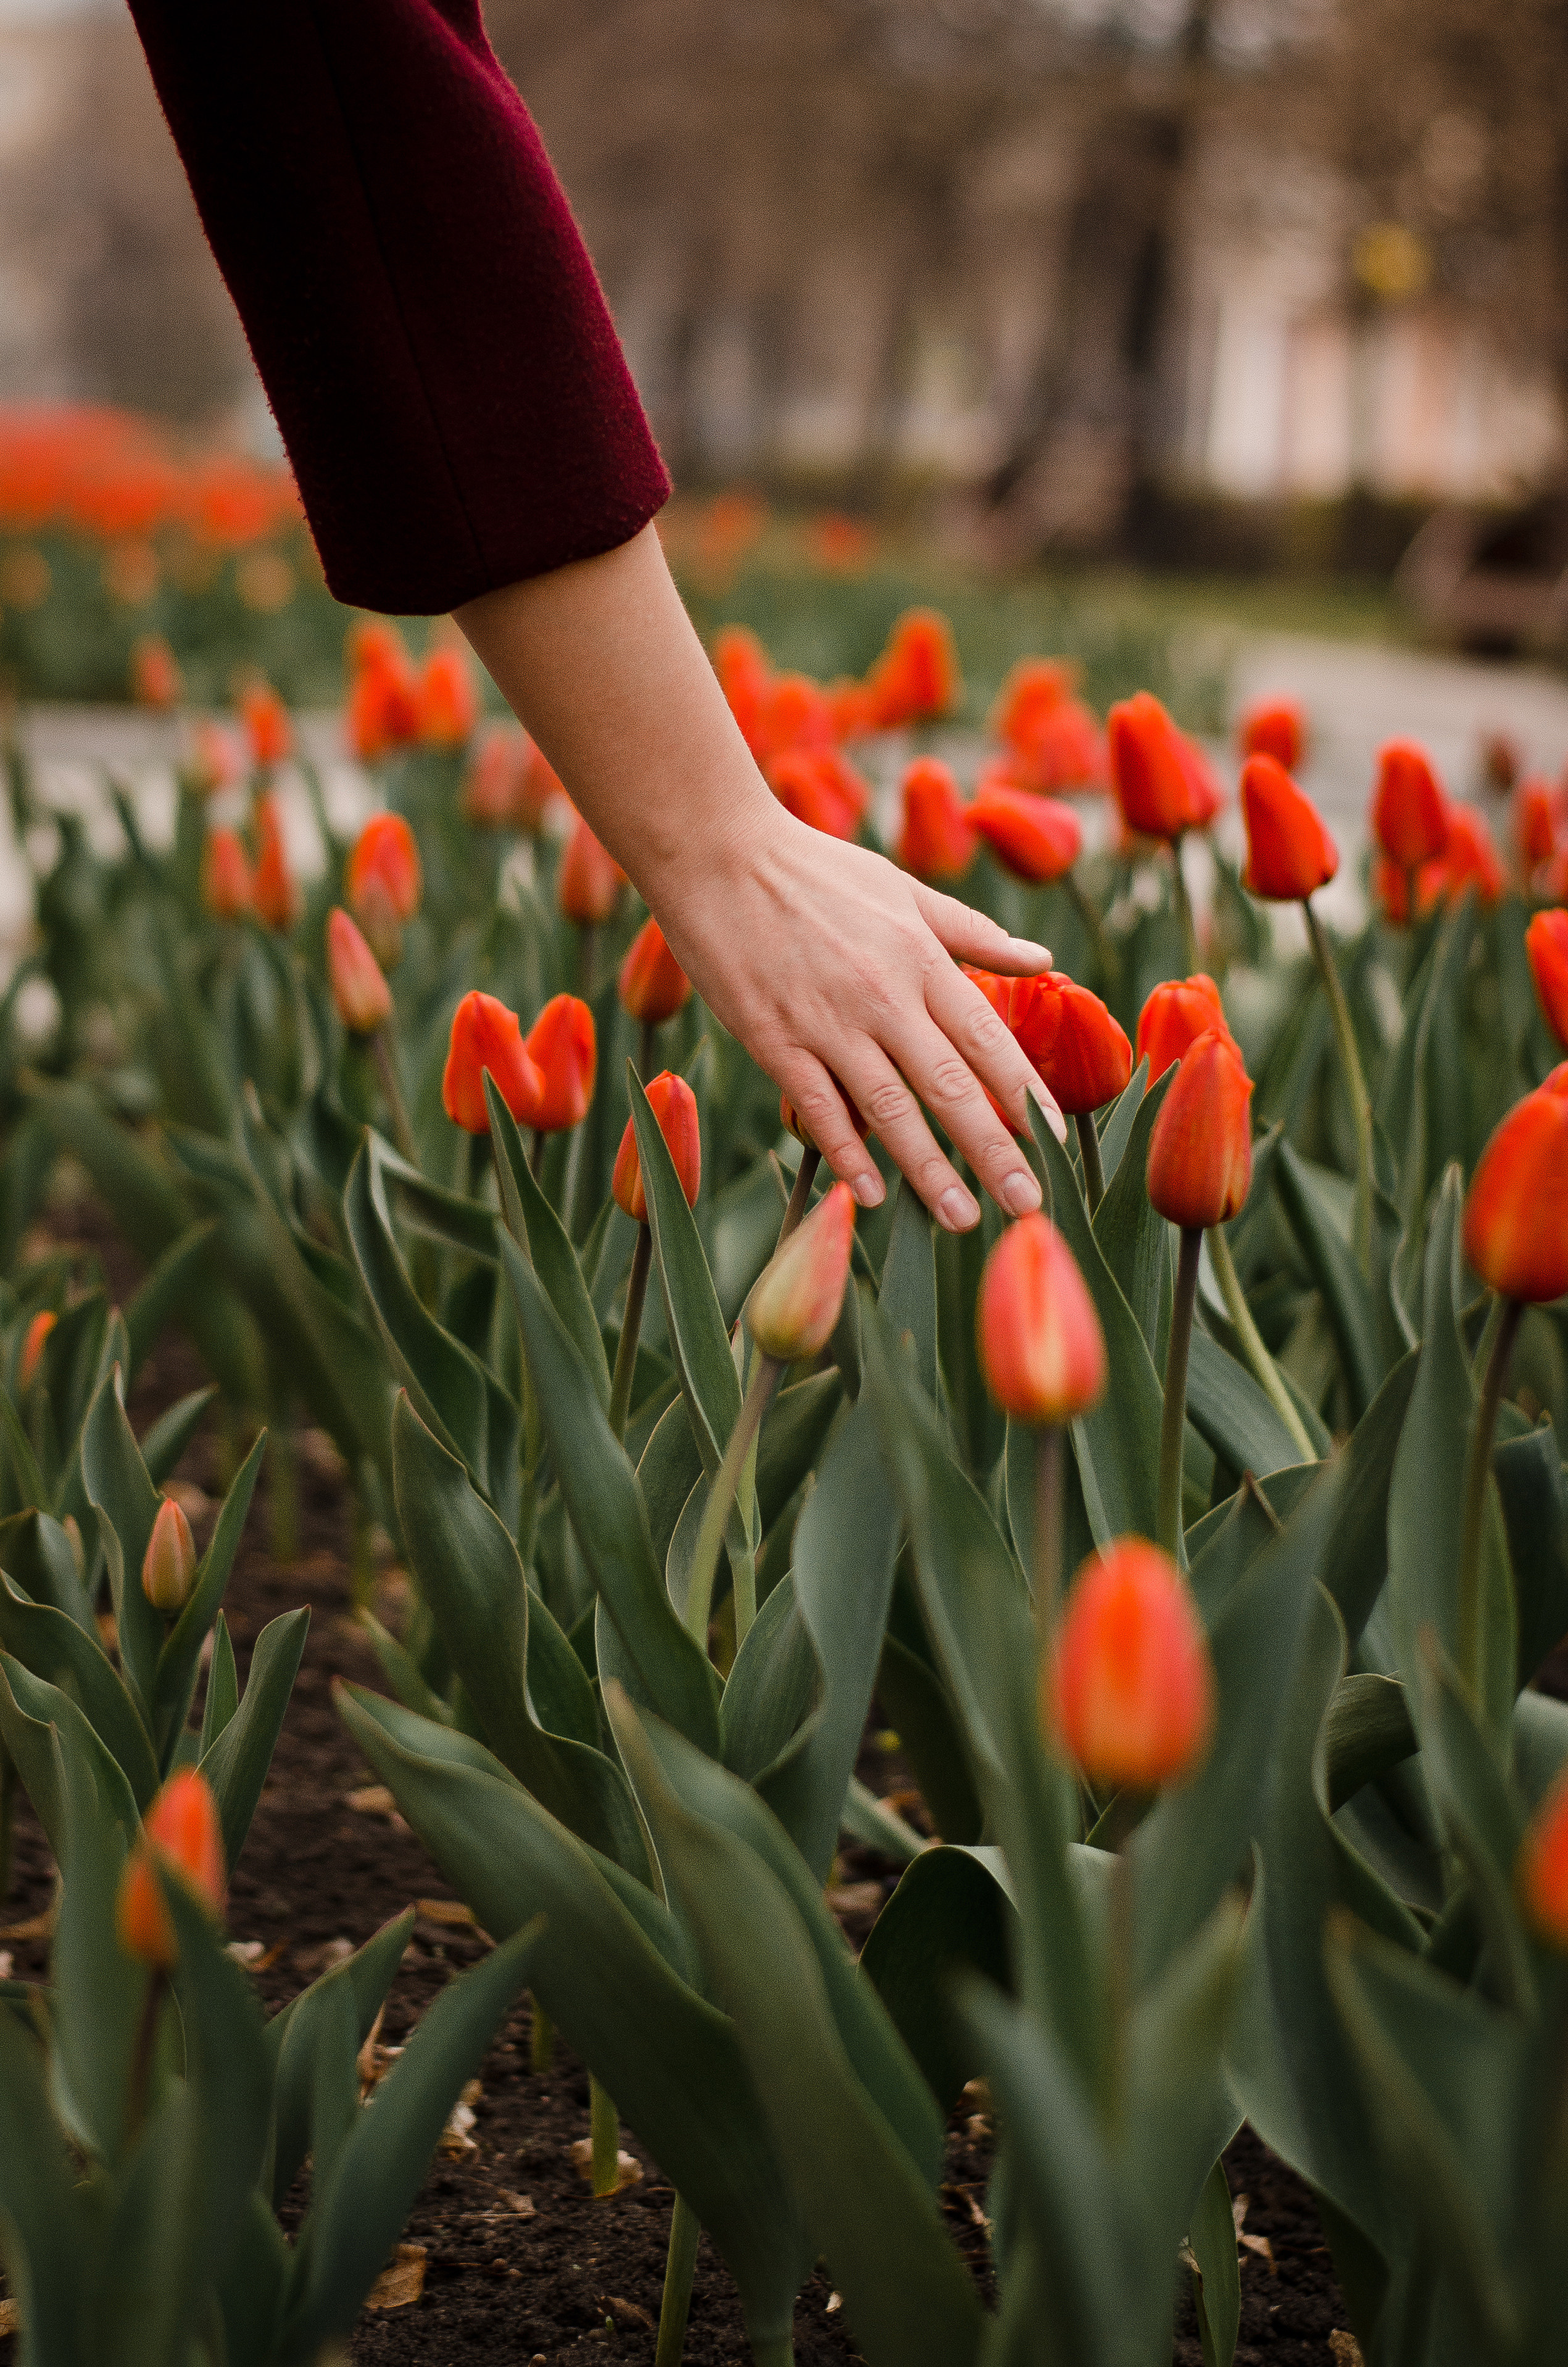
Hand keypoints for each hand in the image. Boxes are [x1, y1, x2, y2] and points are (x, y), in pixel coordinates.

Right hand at [652, 797, 1061, 1227]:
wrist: (718, 853)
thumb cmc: (815, 868)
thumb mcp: (905, 889)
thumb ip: (975, 932)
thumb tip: (1044, 960)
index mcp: (922, 958)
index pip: (988, 1040)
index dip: (1024, 1095)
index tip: (1054, 1143)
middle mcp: (884, 996)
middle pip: (951, 1086)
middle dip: (993, 1151)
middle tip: (1026, 1204)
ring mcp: (827, 1022)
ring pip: (890, 1108)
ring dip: (927, 1169)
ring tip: (960, 1217)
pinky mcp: (773, 1039)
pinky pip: (817, 1107)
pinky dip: (846, 1152)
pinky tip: (868, 1194)